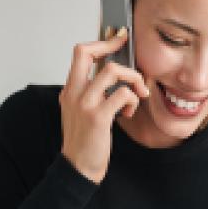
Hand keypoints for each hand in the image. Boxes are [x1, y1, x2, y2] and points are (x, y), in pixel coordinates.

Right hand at [60, 27, 152, 182]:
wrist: (78, 168)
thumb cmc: (85, 141)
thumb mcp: (82, 112)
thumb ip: (93, 93)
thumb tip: (115, 76)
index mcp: (70, 90)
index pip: (80, 53)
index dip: (102, 43)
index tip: (118, 40)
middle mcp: (73, 93)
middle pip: (88, 52)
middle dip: (113, 48)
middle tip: (129, 57)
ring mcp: (84, 104)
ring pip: (112, 71)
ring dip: (132, 80)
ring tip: (137, 95)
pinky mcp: (98, 117)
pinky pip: (123, 94)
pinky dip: (133, 100)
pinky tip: (130, 111)